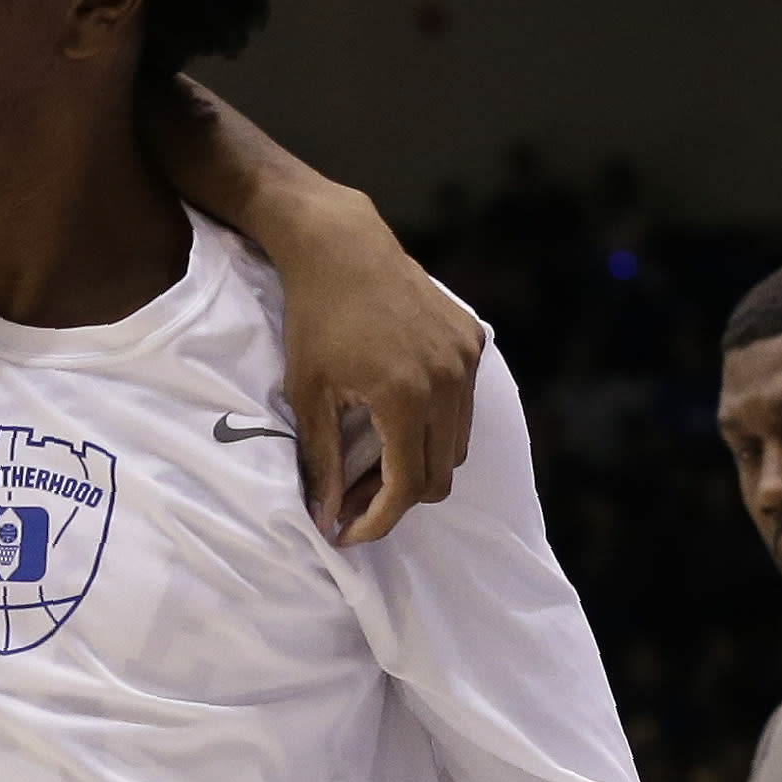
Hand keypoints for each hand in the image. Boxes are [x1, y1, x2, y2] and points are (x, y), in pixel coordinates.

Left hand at [273, 183, 484, 545]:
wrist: (342, 248)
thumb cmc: (315, 319)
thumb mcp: (308, 396)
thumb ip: (322, 463)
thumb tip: (328, 519)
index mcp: (405, 396)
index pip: (408, 485)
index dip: (379, 520)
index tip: (349, 533)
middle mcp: (448, 378)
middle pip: (439, 474)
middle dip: (397, 499)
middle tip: (353, 499)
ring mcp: (466, 358)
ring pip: (456, 445)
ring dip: (419, 464)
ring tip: (371, 463)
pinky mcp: (473, 340)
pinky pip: (463, 407)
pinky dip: (435, 426)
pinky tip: (396, 420)